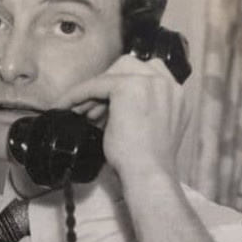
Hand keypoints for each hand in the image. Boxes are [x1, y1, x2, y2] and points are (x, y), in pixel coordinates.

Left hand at [60, 54, 188, 185]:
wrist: (148, 173)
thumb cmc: (144, 162)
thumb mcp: (145, 131)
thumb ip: (136, 113)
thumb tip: (102, 108)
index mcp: (175, 96)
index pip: (144, 77)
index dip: (119, 89)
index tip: (101, 108)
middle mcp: (168, 84)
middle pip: (128, 68)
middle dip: (106, 86)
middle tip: (90, 111)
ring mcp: (151, 82)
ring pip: (112, 74)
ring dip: (93, 92)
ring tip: (80, 113)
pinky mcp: (129, 86)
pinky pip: (95, 84)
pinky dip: (78, 95)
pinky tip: (66, 106)